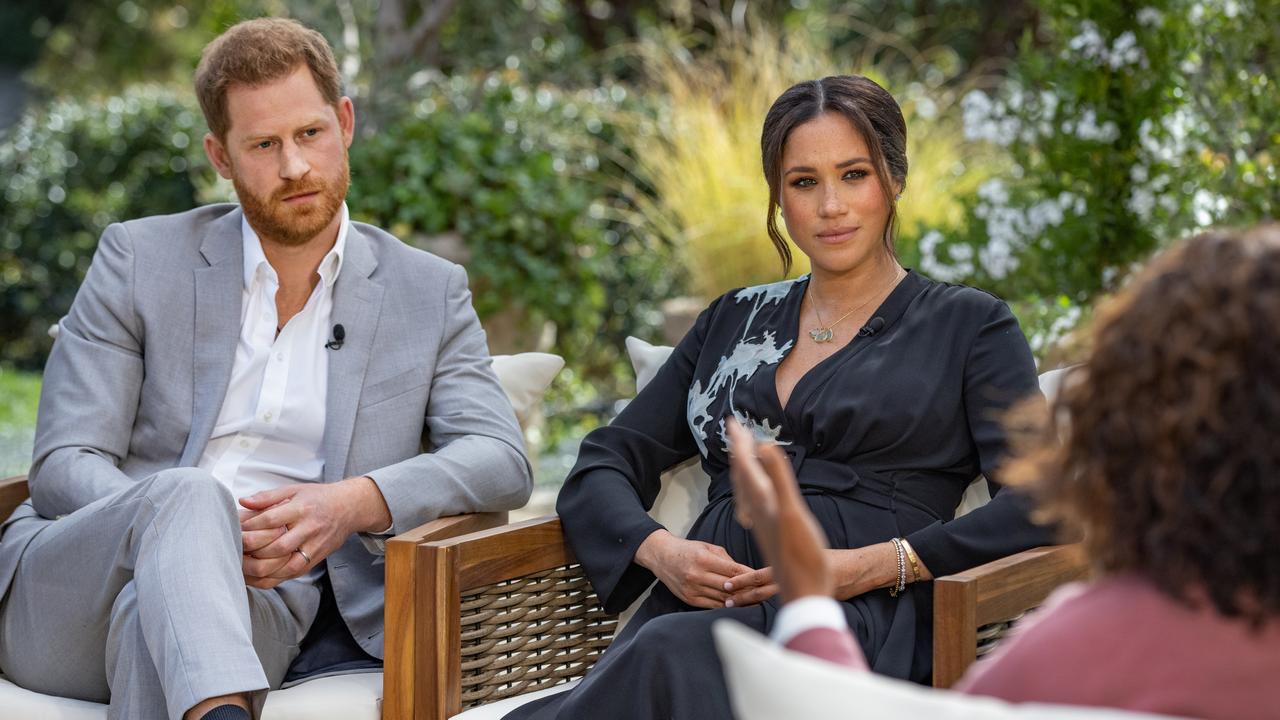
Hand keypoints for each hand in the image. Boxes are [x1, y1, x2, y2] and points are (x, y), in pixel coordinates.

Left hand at [238, 476, 390, 587]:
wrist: (349, 508)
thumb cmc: (318, 498)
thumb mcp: (294, 490)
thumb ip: (267, 497)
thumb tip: (243, 502)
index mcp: (301, 509)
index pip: (271, 520)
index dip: (250, 527)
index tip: (234, 529)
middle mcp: (309, 529)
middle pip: (277, 547)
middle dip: (251, 551)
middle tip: (232, 551)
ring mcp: (314, 547)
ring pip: (284, 566)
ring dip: (259, 570)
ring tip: (240, 566)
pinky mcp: (315, 559)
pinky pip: (291, 574)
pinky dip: (271, 579)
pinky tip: (255, 577)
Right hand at [634, 529, 753, 608]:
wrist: (661, 556)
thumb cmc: (687, 550)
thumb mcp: (707, 547)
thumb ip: (727, 560)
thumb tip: (746, 572)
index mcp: (703, 559)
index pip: (733, 571)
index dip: (749, 577)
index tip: (762, 579)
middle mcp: (697, 575)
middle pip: (729, 587)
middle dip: (747, 590)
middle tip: (762, 592)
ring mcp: (692, 589)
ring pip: (722, 598)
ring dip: (738, 600)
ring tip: (752, 600)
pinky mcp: (689, 599)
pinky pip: (712, 605)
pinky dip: (725, 605)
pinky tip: (735, 604)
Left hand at [726, 419, 833, 602]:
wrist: (805, 592)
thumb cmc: (803, 556)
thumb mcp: (792, 512)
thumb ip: (778, 478)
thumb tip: (762, 445)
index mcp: (762, 502)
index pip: (745, 465)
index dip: (739, 442)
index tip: (732, 420)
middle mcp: (758, 511)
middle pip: (742, 475)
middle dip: (738, 451)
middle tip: (734, 429)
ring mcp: (763, 523)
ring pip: (746, 491)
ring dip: (743, 469)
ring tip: (742, 456)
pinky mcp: (770, 533)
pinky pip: (754, 505)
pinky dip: (753, 490)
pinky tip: (757, 496)